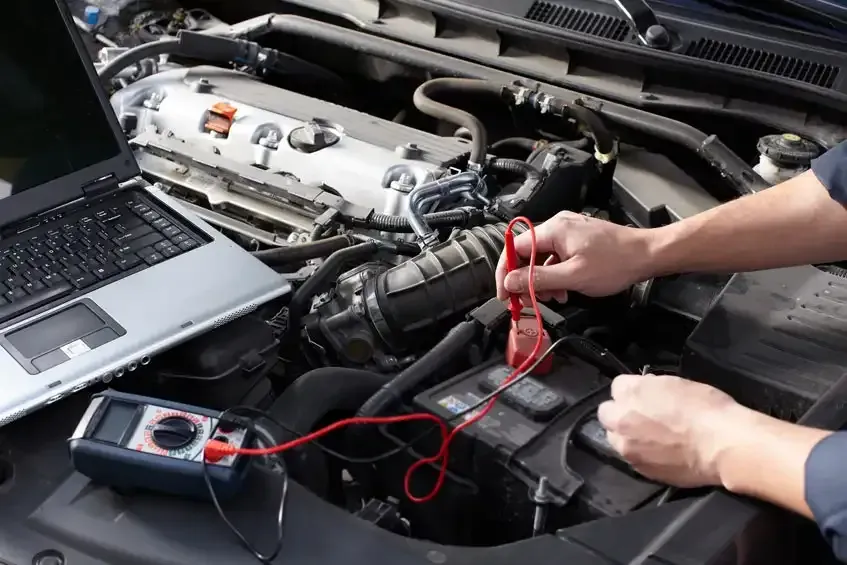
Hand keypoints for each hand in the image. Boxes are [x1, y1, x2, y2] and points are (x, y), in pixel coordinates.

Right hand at [495, 212, 653, 303]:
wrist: (647, 255)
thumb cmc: (615, 263)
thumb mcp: (573, 277)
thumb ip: (538, 279)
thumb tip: (509, 282)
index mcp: (553, 230)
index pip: (514, 248)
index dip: (506, 272)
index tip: (505, 294)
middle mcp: (558, 225)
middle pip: (527, 253)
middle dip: (524, 279)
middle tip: (527, 301)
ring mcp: (569, 231)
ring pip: (542, 257)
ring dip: (541, 280)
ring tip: (551, 298)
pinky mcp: (578, 239)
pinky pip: (556, 257)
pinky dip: (555, 275)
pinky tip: (563, 290)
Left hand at [597, 374, 744, 487]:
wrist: (723, 447)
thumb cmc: (708, 409)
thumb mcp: (677, 384)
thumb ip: (652, 387)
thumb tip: (646, 390)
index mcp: (631, 392)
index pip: (618, 386)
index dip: (633, 391)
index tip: (645, 397)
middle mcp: (621, 419)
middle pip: (607, 413)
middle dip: (620, 413)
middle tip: (641, 417)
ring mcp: (627, 447)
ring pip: (615, 437)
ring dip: (626, 435)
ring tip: (650, 438)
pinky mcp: (638, 468)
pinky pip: (631, 458)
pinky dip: (640, 454)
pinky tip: (660, 453)